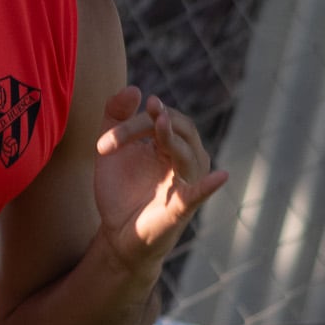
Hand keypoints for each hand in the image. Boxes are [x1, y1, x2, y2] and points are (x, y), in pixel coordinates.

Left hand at [92, 89, 227, 271]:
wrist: (116, 235)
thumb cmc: (120, 190)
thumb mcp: (111, 150)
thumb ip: (115, 115)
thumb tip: (135, 88)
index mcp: (171, 144)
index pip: (162, 118)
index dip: (134, 122)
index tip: (103, 142)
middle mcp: (186, 159)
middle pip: (179, 128)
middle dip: (149, 124)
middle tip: (114, 138)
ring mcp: (186, 183)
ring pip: (189, 154)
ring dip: (170, 139)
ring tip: (161, 124)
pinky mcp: (182, 208)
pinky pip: (200, 194)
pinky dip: (210, 186)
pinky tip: (221, 177)